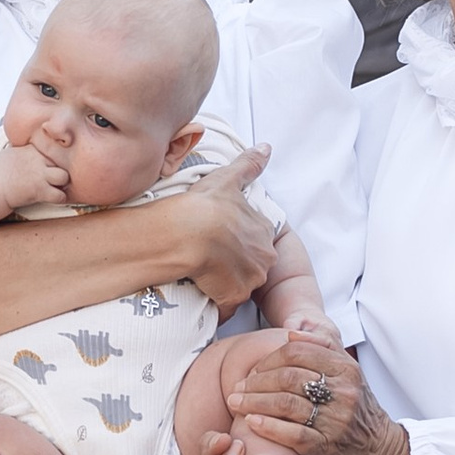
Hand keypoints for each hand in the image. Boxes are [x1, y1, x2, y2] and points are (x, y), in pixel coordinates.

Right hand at [0, 133, 70, 212]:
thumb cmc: (0, 169)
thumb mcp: (13, 150)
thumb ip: (26, 146)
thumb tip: (27, 136)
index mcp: (33, 149)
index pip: (54, 148)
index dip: (54, 158)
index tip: (50, 165)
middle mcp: (38, 160)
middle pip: (62, 161)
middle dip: (60, 168)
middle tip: (55, 176)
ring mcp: (39, 176)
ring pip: (64, 177)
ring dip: (62, 183)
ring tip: (56, 186)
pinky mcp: (39, 191)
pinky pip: (60, 196)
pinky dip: (59, 198)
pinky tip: (53, 198)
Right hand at [153, 148, 276, 315]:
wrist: (188, 233)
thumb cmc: (206, 205)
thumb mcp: (228, 179)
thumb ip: (248, 165)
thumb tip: (266, 148)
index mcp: (263, 230)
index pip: (256, 240)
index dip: (237, 240)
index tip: (220, 241)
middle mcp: (264, 256)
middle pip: (252, 265)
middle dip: (234, 264)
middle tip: (209, 258)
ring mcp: (250, 278)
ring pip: (240, 285)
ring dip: (225, 283)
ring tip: (202, 274)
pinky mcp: (234, 297)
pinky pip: (226, 306)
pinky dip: (215, 303)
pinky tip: (200, 290)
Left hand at [224, 341, 410, 454]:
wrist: (379, 450)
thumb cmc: (356, 408)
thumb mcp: (348, 373)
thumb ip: (323, 348)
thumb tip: (291, 332)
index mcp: (346, 369)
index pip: (297, 352)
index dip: (269, 358)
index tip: (254, 369)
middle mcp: (343, 392)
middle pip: (287, 377)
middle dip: (256, 381)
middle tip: (238, 387)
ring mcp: (336, 419)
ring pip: (285, 403)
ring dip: (254, 402)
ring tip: (236, 403)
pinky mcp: (327, 445)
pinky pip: (291, 432)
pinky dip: (267, 425)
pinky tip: (251, 421)